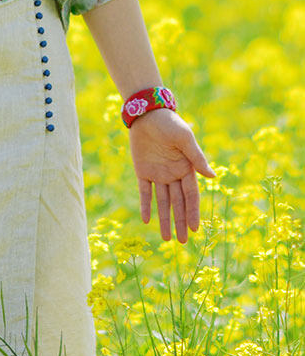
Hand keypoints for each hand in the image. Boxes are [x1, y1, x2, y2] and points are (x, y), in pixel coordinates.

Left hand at [129, 108, 214, 242]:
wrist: (147, 113)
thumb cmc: (169, 123)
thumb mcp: (184, 138)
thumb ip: (196, 158)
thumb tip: (213, 176)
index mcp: (186, 168)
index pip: (191, 196)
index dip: (193, 212)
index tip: (195, 229)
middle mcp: (174, 174)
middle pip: (178, 203)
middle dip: (181, 222)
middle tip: (182, 242)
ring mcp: (158, 174)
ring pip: (163, 202)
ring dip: (165, 219)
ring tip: (167, 238)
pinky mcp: (142, 171)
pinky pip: (145, 192)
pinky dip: (146, 205)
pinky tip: (146, 220)